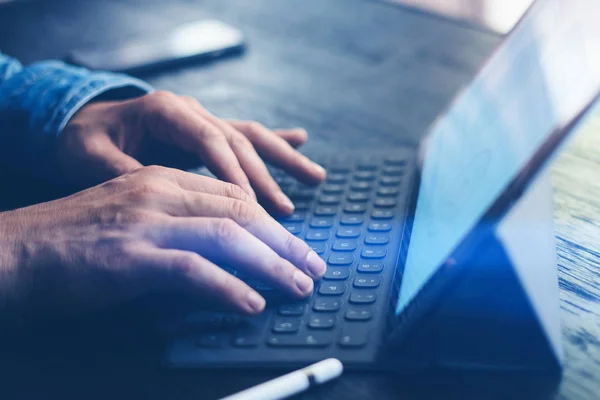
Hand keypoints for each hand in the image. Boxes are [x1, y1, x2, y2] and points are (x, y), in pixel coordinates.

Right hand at [0, 166, 325, 316]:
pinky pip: (195, 270)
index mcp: (163, 181)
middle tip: (313, 267)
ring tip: (299, 286)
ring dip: (272, 264)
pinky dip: (230, 287)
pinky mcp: (131, 257)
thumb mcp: (134, 219)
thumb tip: (226, 255)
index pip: (234, 197)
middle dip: (285, 242)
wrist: (14, 253)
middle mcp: (160, 193)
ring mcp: (146, 222)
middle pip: (242, 213)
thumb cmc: (74, 242)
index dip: (272, 224)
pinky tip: (252, 303)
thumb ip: (179, 228)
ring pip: (228, 237)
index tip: (296, 247)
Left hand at [56, 91, 325, 213]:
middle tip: (287, 213)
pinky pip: (246, 136)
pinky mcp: (206, 132)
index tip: (254, 209)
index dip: (235, 175)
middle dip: (266, 178)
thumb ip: (120, 173)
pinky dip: (275, 142)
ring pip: (251, 137)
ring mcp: (203, 120)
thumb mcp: (89, 156)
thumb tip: (154, 196)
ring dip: (284, 160)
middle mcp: (192, 112)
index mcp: (166, 111)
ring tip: (317, 178)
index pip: (211, 143)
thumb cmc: (83, 141)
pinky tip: (302, 142)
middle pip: (239, 142)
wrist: (83, 123)